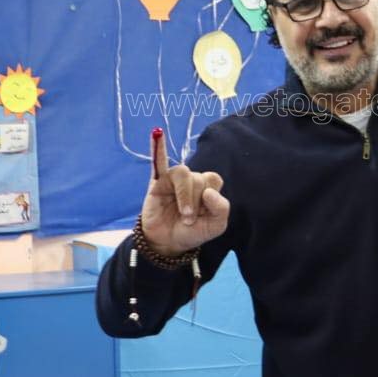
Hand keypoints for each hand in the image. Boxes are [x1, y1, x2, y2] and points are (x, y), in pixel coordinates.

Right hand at [140, 128, 229, 256]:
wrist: (168, 243)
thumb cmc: (192, 232)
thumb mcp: (215, 226)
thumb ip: (221, 208)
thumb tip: (209, 192)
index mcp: (207, 187)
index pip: (213, 179)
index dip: (211, 197)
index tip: (204, 216)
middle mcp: (192, 180)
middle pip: (198, 178)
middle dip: (195, 203)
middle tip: (189, 221)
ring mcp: (174, 180)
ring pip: (183, 173)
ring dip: (185, 195)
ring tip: (183, 213)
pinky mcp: (157, 182)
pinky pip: (158, 161)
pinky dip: (158, 147)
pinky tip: (156, 134)